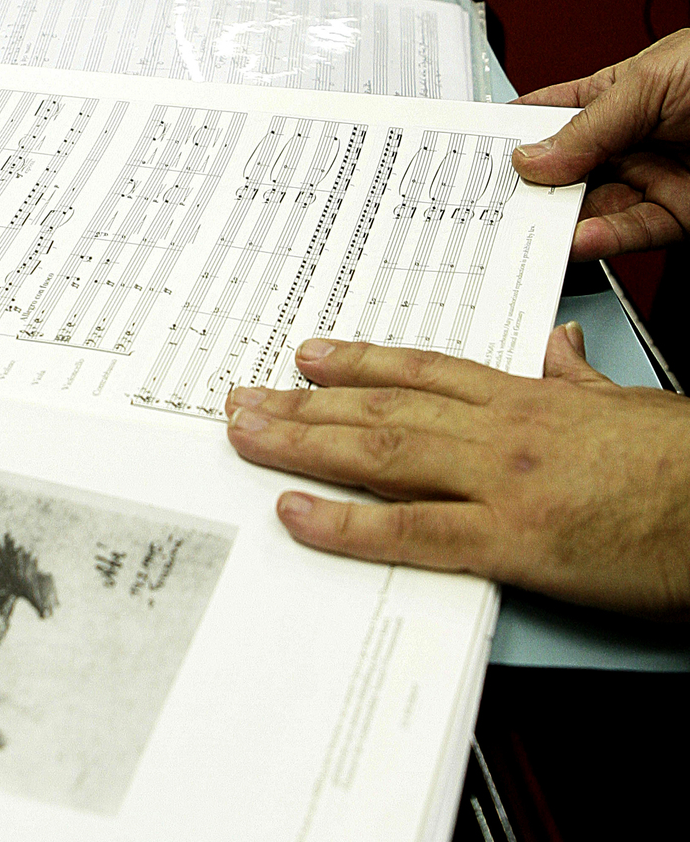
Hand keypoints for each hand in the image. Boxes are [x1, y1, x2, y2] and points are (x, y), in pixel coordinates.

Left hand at [226, 330, 689, 618]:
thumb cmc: (687, 462)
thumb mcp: (629, 401)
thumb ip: (579, 376)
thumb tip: (559, 346)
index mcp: (527, 398)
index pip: (422, 371)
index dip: (358, 362)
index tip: (308, 357)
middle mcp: (500, 431)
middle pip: (382, 409)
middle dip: (304, 404)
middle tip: (244, 399)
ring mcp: (500, 483)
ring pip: (380, 454)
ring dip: (302, 442)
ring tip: (246, 434)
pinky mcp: (513, 543)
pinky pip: (412, 532)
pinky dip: (346, 524)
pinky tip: (296, 514)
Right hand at [511, 27, 689, 259]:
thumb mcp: (649, 84)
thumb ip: (588, 127)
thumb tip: (531, 158)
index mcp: (620, 92)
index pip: (552, 115)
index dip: (514, 134)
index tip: (475, 156)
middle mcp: (633, 137)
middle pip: (567, 170)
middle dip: (533, 188)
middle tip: (499, 203)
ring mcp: (656, 176)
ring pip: (596, 206)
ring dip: (566, 221)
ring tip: (540, 229)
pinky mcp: (683, 213)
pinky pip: (635, 231)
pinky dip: (607, 238)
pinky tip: (584, 238)